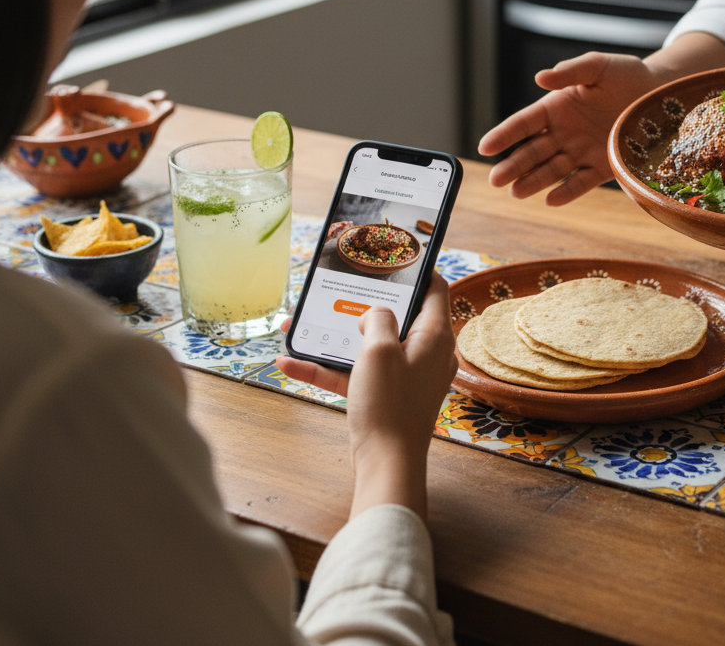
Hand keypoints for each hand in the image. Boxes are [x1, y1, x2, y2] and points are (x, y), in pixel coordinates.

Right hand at [275, 275, 456, 518]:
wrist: (386, 465)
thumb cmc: (390, 404)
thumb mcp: (379, 349)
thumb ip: (376, 318)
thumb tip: (373, 314)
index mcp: (434, 335)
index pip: (434, 288)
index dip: (416, 269)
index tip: (392, 259)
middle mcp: (425, 352)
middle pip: (396, 315)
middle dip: (361, 304)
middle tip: (338, 288)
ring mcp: (406, 375)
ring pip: (368, 345)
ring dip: (333, 337)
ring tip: (297, 326)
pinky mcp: (387, 395)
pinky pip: (355, 373)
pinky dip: (327, 368)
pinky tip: (289, 365)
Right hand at [477, 33, 724, 205]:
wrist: (660, 94)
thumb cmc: (626, 75)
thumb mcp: (598, 66)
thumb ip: (571, 72)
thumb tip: (540, 78)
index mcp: (557, 108)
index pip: (524, 123)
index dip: (504, 135)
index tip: (485, 147)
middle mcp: (564, 133)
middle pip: (532, 151)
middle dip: (513, 165)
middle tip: (495, 180)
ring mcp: (582, 152)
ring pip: (551, 170)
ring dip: (533, 181)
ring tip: (515, 192)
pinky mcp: (604, 167)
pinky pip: (582, 182)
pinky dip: (567, 192)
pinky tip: (551, 200)